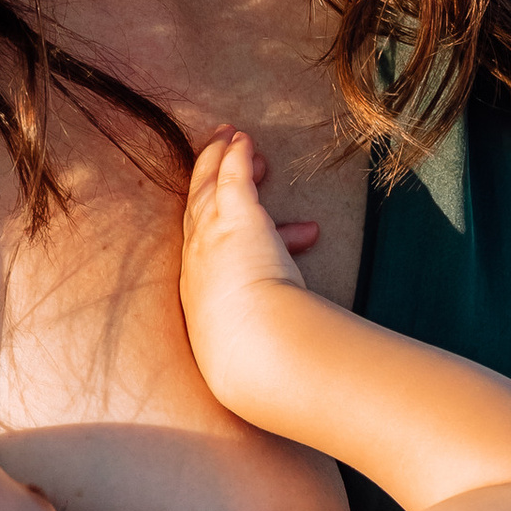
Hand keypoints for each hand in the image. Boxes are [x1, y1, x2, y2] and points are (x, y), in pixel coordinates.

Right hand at [179, 128, 318, 406]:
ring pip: (207, 188)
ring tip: (234, 141)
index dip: (221, 236)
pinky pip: (229, 175)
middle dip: (207, 186)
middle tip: (223, 166)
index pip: (208, 257)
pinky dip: (233, 155)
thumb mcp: (260, 356)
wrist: (253, 351)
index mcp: (200, 297)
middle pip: (194, 212)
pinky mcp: (235, 217)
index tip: (249, 229)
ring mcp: (212, 238)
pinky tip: (242, 138)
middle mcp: (197, 264)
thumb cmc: (262, 363)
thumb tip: (315, 372)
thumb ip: (280, 349)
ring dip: (219, 162)